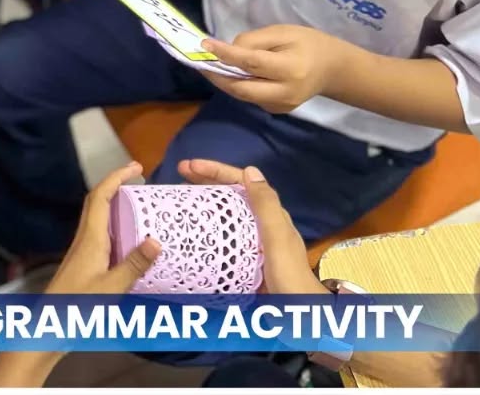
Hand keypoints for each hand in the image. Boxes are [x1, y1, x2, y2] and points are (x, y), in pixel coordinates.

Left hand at [44, 162, 161, 294]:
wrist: (51, 325)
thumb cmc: (78, 305)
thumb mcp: (111, 287)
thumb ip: (134, 266)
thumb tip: (157, 240)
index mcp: (90, 238)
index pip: (100, 197)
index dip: (116, 177)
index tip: (135, 167)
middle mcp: (84, 238)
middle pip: (96, 201)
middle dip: (116, 184)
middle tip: (139, 178)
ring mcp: (82, 250)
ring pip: (97, 217)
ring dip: (115, 203)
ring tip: (139, 202)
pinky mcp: (84, 262)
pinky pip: (100, 233)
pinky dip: (115, 224)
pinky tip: (129, 237)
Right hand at [177, 160, 325, 295]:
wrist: (300, 313)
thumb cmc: (289, 275)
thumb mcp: (278, 239)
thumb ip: (266, 207)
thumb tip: (250, 171)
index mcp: (271, 215)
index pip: (241, 182)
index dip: (215, 170)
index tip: (189, 167)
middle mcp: (263, 223)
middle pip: (232, 193)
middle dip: (206, 179)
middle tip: (179, 173)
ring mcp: (254, 240)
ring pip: (226, 211)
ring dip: (205, 199)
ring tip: (182, 196)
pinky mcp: (246, 257)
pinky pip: (223, 233)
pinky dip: (207, 225)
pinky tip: (194, 231)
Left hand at [202, 25, 355, 113]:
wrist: (332, 69)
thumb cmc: (308, 44)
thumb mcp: (283, 32)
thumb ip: (254, 41)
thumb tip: (227, 51)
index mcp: (290, 69)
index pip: (251, 63)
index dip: (226, 55)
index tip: (205, 44)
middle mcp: (285, 93)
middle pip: (241, 88)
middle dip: (217, 76)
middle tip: (199, 62)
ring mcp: (281, 106)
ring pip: (243, 95)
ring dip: (224, 81)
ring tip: (210, 65)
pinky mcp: (277, 110)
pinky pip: (251, 97)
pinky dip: (238, 85)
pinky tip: (231, 74)